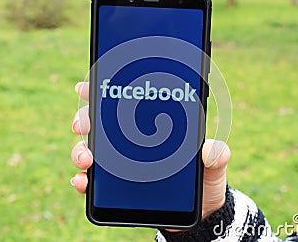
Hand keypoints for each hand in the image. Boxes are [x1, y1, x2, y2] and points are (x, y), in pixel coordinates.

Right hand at [70, 82, 230, 220]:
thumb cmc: (204, 180)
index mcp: (151, 126)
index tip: (85, 86)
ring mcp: (120, 164)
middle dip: (84, 119)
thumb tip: (213, 151)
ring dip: (80, 150)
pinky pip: (93, 182)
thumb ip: (217, 156)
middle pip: (98, 123)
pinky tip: (82, 182)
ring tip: (86, 159)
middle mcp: (129, 142)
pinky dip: (83, 181)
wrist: (200, 210)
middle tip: (83, 124)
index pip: (123, 103)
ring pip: (89, 150)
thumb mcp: (213, 166)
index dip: (102, 91)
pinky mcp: (115, 188)